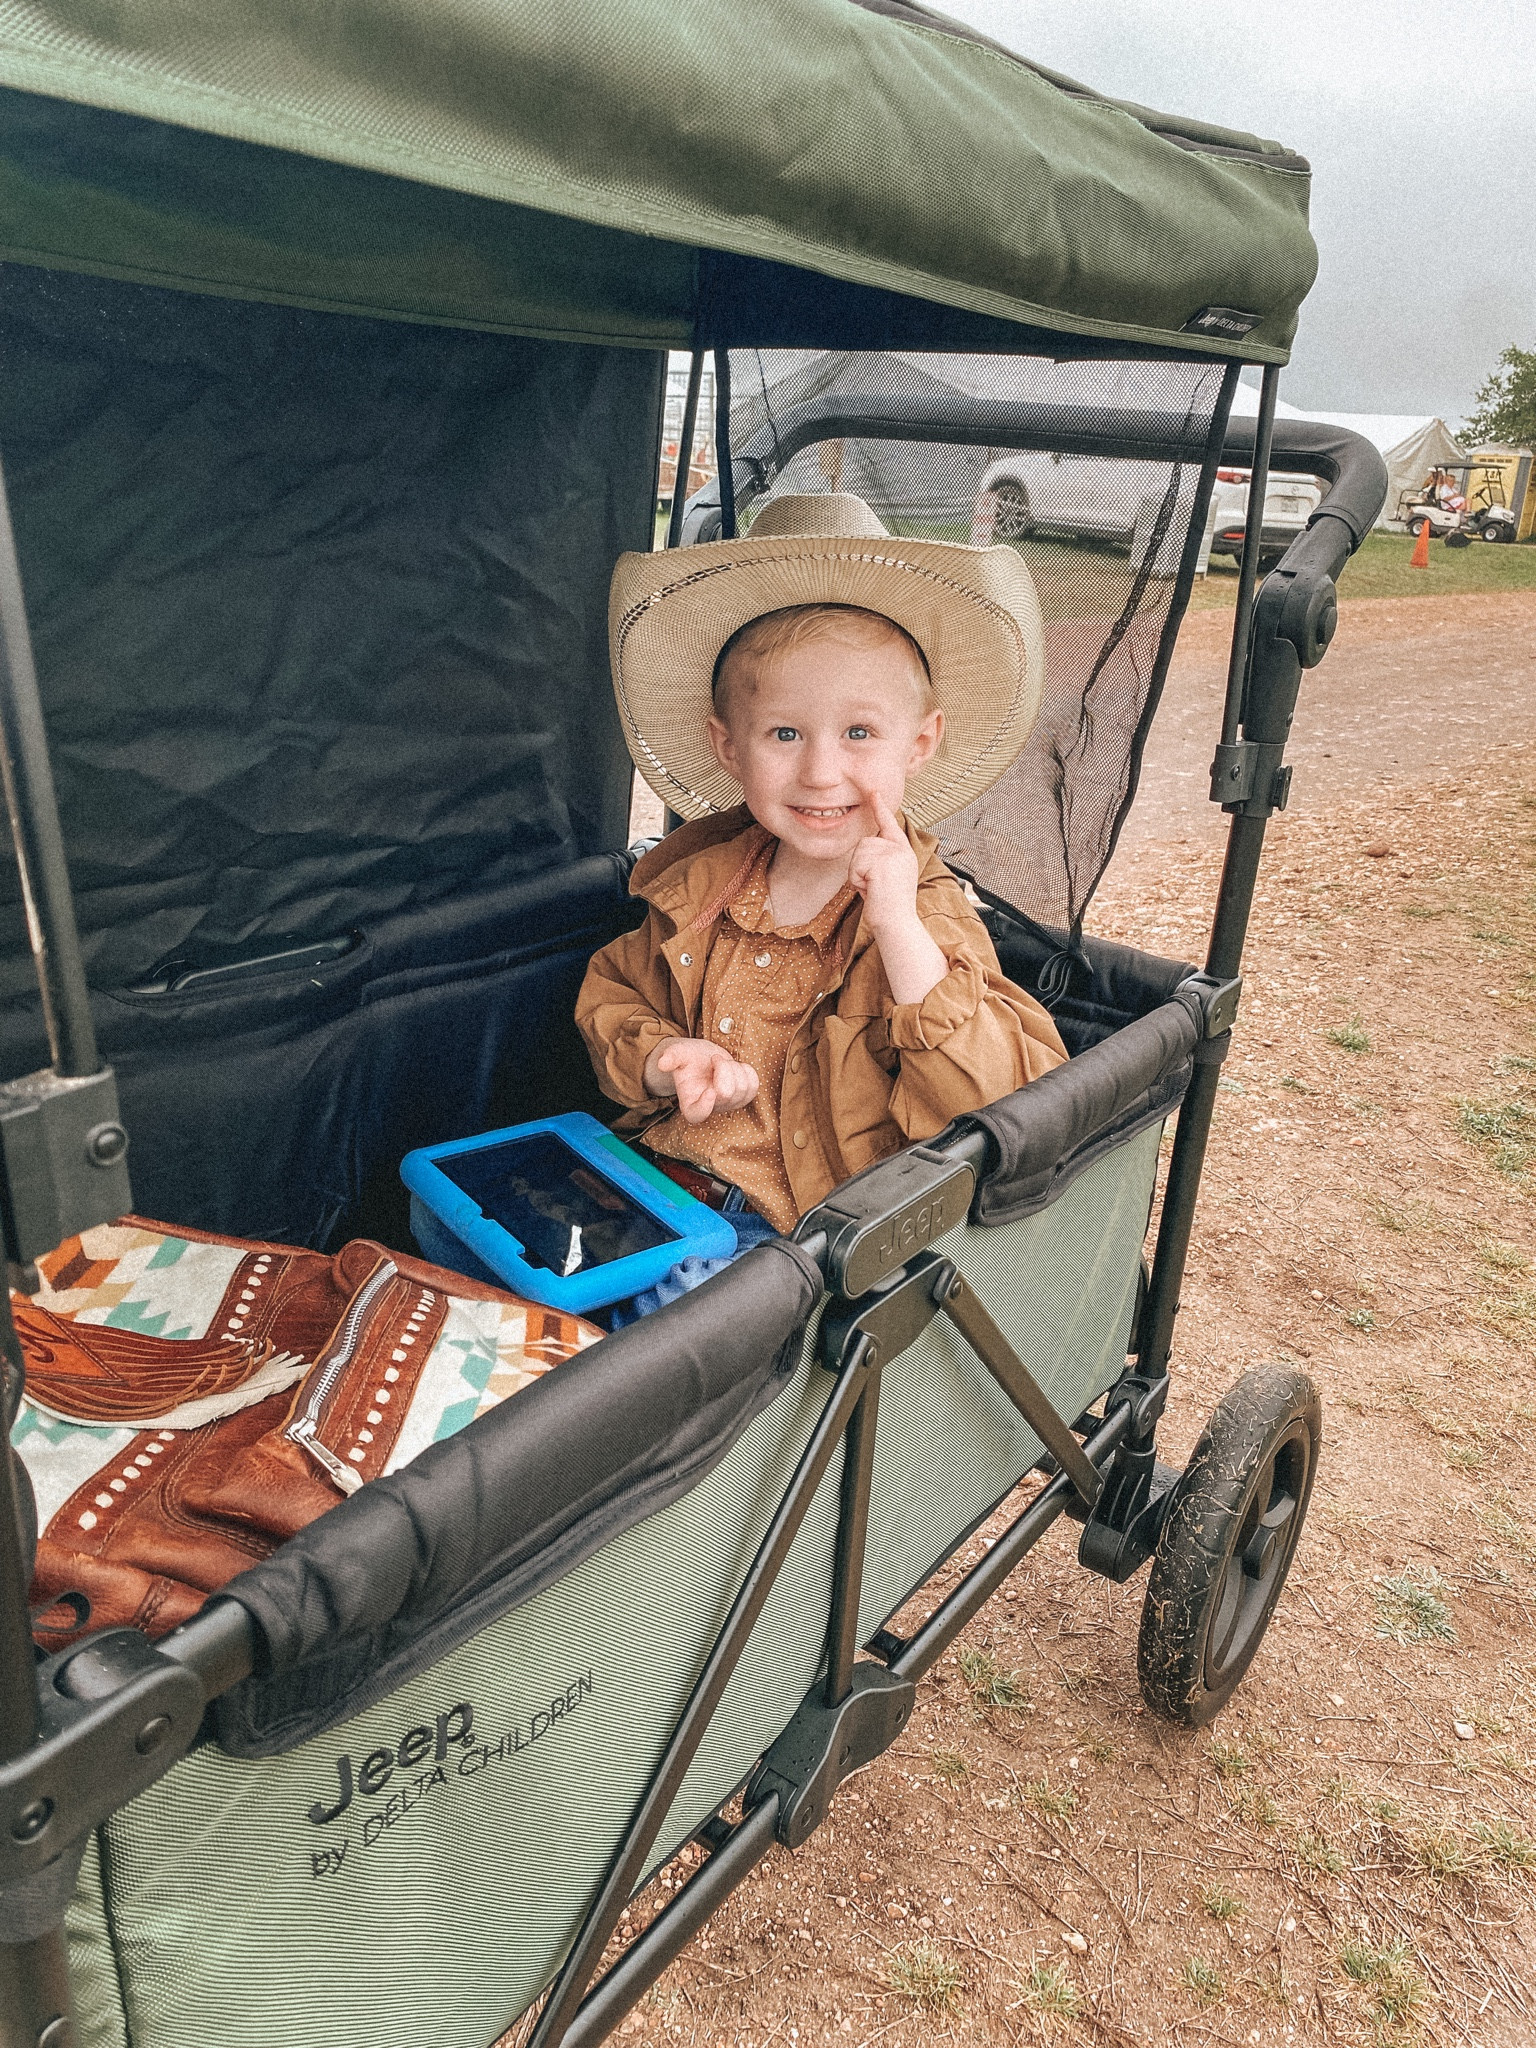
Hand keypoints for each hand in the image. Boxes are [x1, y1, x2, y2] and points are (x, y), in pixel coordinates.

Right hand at [645, 1037, 759, 1123]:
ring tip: (722, 1063)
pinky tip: (735, 1067)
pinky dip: (747, 1071)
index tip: (710, 1091)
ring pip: (743, 1088)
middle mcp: (711, 1108)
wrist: (703, 1057)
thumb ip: (670, 1057)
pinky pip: (754, 1085)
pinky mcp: (744, 1097)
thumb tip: (662, 1063)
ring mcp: (729, 1105)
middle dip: (724, 1068)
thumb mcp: (678, 1053)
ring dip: (734, 1067)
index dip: (706, 1106)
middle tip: (714, 1059)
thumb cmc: (689, 1058)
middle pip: (727, 1093)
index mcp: (690, 1103)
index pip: (698, 1114)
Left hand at [847, 790, 921, 935]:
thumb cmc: (888, 905)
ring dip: (858, 874)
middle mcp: (900, 849)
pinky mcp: (883, 862)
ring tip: (874, 889)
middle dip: (860, 867)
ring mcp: (893, 854)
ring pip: (858, 854)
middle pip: (863, 843)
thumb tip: (866, 848)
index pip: (889, 824)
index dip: (880, 807)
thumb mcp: (887, 875)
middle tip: (875, 886)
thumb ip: (880, 858)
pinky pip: (855, 865)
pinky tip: (872, 890)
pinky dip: (857, 881)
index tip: (873, 791)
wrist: (897, 923)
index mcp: (903, 851)